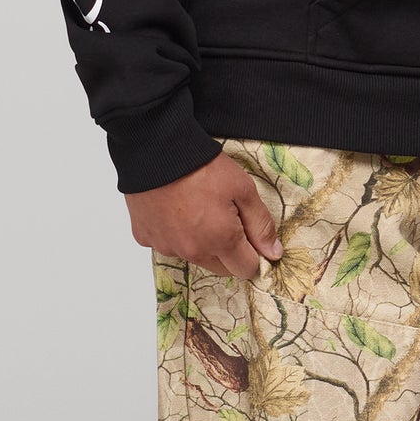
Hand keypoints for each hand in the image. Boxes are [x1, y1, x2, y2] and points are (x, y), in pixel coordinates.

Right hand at [126, 154, 281, 278]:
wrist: (155, 151)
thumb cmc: (202, 167)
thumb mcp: (243, 189)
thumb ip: (260, 224)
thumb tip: (274, 253)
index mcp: (220, 241)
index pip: (246, 269)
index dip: (253, 254)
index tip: (250, 236)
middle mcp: (193, 251)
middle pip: (220, 268)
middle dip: (228, 251)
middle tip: (225, 218)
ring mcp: (166, 247)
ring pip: (193, 256)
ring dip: (200, 243)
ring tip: (196, 209)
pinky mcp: (145, 237)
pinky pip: (167, 244)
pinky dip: (174, 233)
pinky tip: (174, 209)